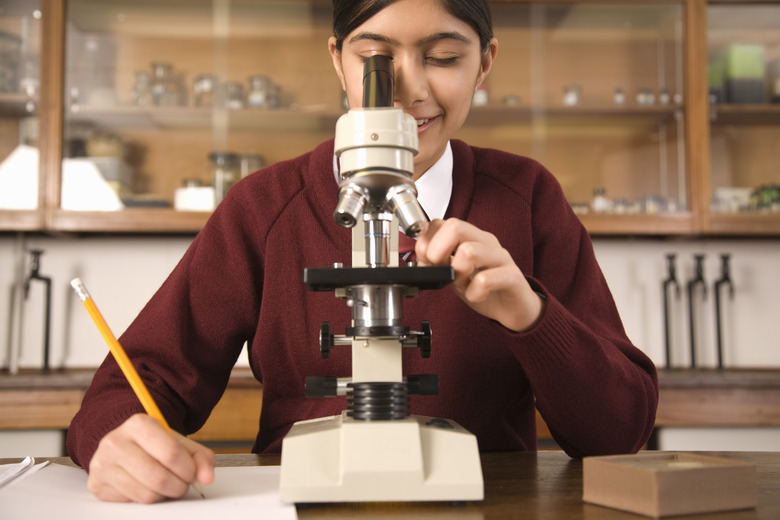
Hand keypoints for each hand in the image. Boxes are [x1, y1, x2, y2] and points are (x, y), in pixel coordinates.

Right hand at [86, 413, 214, 502]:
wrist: (125, 445)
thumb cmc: (155, 444)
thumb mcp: (180, 443)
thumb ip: (200, 458)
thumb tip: (207, 477)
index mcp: (138, 424)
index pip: (171, 452)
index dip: (188, 468)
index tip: (192, 473)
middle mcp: (115, 441)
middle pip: (158, 477)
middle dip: (179, 486)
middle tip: (183, 484)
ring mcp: (103, 464)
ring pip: (146, 494)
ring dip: (164, 495)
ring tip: (167, 484)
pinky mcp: (97, 485)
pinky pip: (131, 502)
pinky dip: (147, 498)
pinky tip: (147, 486)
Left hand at [415, 218, 543, 331]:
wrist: (513, 307)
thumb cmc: (484, 288)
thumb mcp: (455, 273)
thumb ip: (439, 263)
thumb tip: (420, 258)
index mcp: (469, 237)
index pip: (440, 223)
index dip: (425, 243)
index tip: (426, 262)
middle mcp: (485, 241)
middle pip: (455, 226)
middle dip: (437, 251)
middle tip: (440, 270)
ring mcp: (500, 257)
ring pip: (469, 250)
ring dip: (457, 272)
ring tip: (461, 285)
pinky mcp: (512, 276)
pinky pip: (486, 280)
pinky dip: (474, 292)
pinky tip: (475, 296)